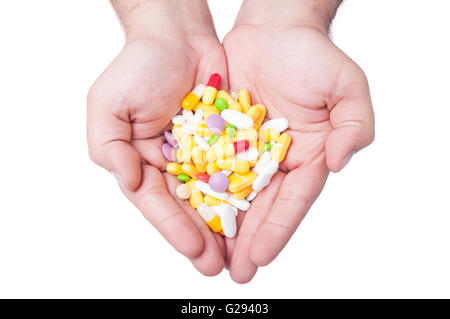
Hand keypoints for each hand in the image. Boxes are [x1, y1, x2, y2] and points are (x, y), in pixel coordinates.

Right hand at [87, 0, 227, 275]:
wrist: (178, 36)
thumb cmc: (139, 66)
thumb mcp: (108, 105)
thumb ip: (108, 146)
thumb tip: (129, 180)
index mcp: (141, 162)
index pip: (158, 203)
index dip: (174, 229)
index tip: (195, 251)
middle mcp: (171, 164)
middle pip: (187, 208)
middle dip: (202, 238)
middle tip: (218, 267)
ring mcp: (200, 155)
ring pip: (213, 196)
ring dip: (225, 225)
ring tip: (238, 254)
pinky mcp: (225, 141)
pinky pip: (235, 170)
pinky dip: (243, 193)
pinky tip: (255, 214)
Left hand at [223, 1, 373, 282]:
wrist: (273, 29)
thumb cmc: (312, 55)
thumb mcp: (347, 87)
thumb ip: (354, 127)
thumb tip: (339, 162)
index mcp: (307, 155)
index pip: (294, 200)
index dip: (279, 229)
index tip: (262, 256)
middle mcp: (276, 160)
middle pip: (261, 206)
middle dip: (249, 240)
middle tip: (236, 274)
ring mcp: (247, 150)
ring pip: (232, 194)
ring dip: (223, 226)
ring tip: (211, 258)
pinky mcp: (221, 137)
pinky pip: (209, 166)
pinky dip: (201, 191)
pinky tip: (191, 215)